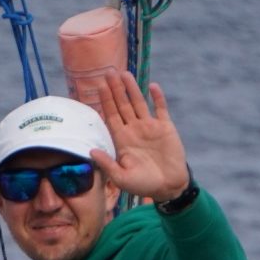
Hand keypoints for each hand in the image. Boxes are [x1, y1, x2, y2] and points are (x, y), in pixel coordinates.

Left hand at [88, 73, 190, 204]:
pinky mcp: (165, 127)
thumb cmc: (143, 185)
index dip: (105, 101)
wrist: (168, 186)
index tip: (99, 86)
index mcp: (121, 139)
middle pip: (122, 105)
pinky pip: (161, 109)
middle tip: (108, 72)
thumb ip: (107, 163)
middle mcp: (133, 129)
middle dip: (115, 89)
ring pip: (138, 103)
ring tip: (125, 74)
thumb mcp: (121, 177)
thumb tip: (91, 150)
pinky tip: (152, 86)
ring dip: (132, 89)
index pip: (111, 115)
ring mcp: (149, 127)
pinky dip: (157, 98)